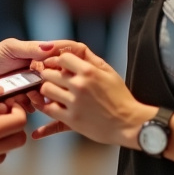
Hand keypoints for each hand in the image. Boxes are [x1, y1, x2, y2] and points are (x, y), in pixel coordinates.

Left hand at [0, 39, 84, 113]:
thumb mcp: (9, 49)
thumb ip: (29, 49)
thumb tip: (51, 47)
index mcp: (38, 61)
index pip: (56, 68)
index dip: (53, 73)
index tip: (42, 75)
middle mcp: (37, 77)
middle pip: (50, 87)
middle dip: (40, 91)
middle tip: (28, 92)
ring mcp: (29, 92)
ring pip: (39, 101)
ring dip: (27, 102)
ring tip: (12, 100)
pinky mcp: (20, 106)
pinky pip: (26, 111)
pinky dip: (17, 110)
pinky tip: (6, 106)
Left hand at [32, 47, 155, 147]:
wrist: (128, 124)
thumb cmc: (120, 97)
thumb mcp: (109, 72)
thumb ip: (90, 60)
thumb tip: (73, 50)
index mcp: (89, 71)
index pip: (62, 58)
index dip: (58, 62)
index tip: (59, 67)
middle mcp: (80, 85)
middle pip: (49, 73)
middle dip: (50, 75)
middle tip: (53, 80)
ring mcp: (74, 103)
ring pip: (45, 90)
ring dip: (47, 90)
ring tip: (53, 92)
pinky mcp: (71, 120)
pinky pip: (48, 109)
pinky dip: (46, 106)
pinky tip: (52, 105)